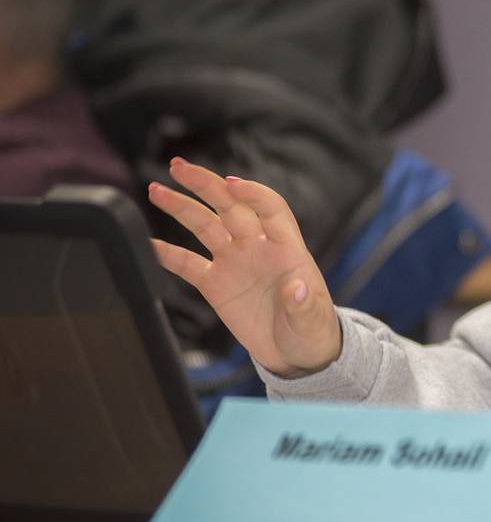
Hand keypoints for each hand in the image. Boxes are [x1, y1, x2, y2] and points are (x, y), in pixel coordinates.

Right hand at [146, 157, 340, 377]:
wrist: (296, 354)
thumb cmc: (312, 332)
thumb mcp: (312, 320)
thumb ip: (304, 304)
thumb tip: (299, 288)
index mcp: (287, 249)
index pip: (270, 209)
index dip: (253, 193)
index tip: (232, 184)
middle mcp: (258, 248)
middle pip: (230, 207)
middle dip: (206, 185)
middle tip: (179, 167)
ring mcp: (235, 263)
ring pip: (205, 226)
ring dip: (182, 207)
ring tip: (156, 189)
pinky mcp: (216, 284)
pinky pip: (188, 264)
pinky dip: (167, 254)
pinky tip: (147, 243)